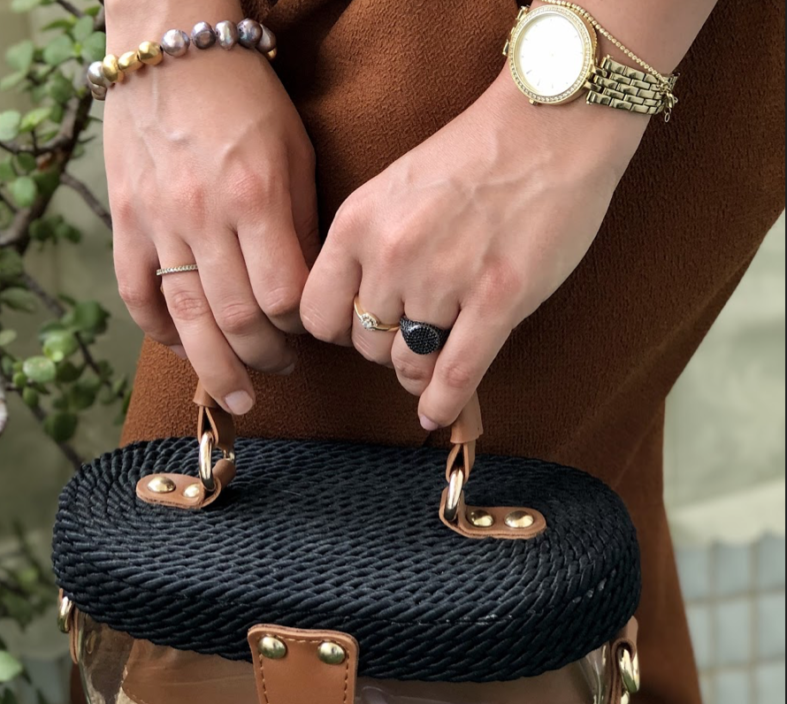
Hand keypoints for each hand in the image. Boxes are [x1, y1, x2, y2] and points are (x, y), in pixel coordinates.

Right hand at [104, 1, 317, 414]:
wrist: (169, 46)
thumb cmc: (244, 96)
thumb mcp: (295, 149)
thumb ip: (300, 223)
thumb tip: (304, 290)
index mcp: (256, 196)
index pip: (282, 295)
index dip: (300, 327)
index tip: (309, 331)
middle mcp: (204, 216)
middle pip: (236, 318)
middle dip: (264, 357)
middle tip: (279, 368)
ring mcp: (158, 221)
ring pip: (186, 318)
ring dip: (214, 367)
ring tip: (235, 395)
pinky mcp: (124, 220)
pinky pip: (137, 293)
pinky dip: (158, 330)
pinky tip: (180, 346)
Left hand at [301, 71, 647, 429]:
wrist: (550, 123)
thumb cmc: (473, 155)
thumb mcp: (393, 188)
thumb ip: (367, 245)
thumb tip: (355, 310)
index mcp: (358, 223)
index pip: (316, 314)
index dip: (336, 330)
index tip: (357, 327)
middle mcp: (393, 254)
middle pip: (364, 344)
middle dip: (384, 347)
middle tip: (410, 335)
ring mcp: (446, 279)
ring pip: (408, 363)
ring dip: (416, 371)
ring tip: (432, 361)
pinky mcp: (499, 299)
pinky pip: (456, 374)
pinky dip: (443, 404)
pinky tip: (435, 416)